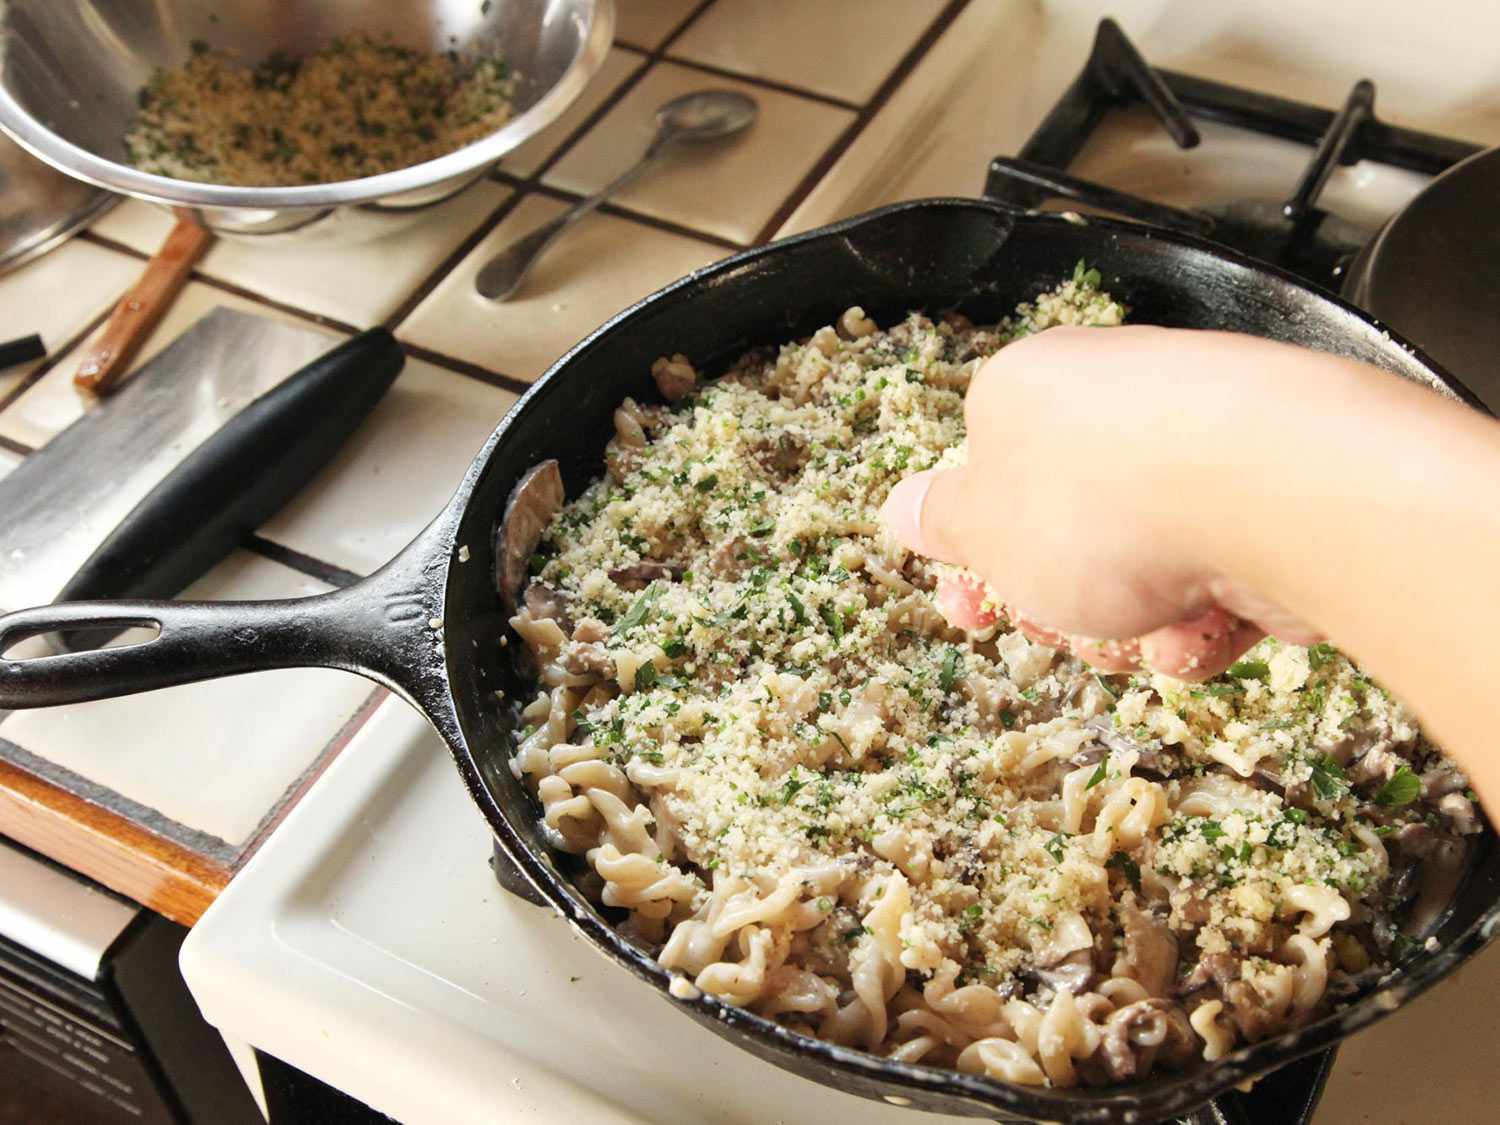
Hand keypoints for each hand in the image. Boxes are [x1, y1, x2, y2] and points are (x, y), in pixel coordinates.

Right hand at [880, 325, 1323, 678]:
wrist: (1277, 491)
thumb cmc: (1105, 502)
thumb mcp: (984, 531)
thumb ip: (941, 524)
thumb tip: (900, 509)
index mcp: (1025, 392)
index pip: (984, 480)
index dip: (975, 562)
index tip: (970, 612)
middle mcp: (1112, 400)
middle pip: (1064, 530)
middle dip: (1061, 603)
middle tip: (1062, 630)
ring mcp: (1197, 443)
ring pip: (1142, 564)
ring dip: (1136, 623)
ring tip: (1150, 632)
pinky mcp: (1268, 489)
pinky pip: (1215, 568)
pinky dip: (1206, 614)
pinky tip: (1206, 626)